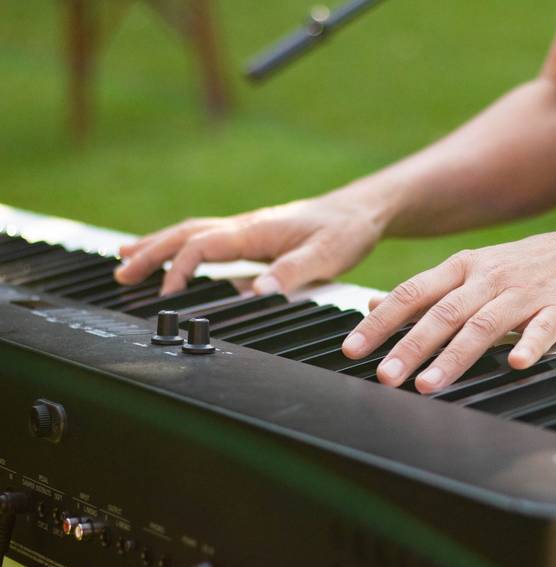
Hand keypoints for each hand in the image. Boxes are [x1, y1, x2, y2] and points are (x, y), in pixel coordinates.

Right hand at [115, 195, 387, 294]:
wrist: (362, 212)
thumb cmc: (346, 231)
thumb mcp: (327, 256)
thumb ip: (293, 273)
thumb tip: (258, 292)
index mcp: (255, 229)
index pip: (203, 245)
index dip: (180, 268)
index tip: (165, 292)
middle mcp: (245, 226)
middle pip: (185, 234)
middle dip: (150, 251)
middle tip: (120, 272)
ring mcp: (247, 229)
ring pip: (192, 234)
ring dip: (158, 246)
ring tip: (126, 260)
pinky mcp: (254, 236)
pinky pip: (208, 239)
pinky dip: (181, 247)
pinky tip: (174, 258)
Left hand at [342, 225, 555, 392]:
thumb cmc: (523, 269)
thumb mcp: (468, 269)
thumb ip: (424, 291)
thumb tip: (374, 306)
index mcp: (462, 268)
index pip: (412, 293)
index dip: (381, 322)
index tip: (353, 350)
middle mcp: (488, 279)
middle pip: (442, 314)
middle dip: (410, 346)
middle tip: (385, 376)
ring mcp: (523, 294)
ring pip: (483, 325)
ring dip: (454, 356)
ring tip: (428, 385)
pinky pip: (542, 329)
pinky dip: (529, 345)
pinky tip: (514, 364)